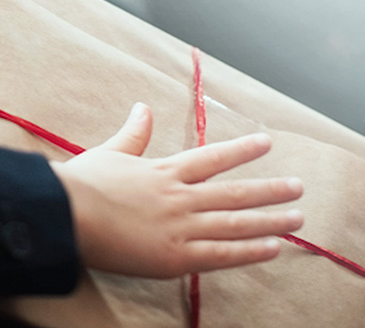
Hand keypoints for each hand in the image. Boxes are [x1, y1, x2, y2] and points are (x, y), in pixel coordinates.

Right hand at [51, 102, 304, 278]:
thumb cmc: (81, 185)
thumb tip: (142, 107)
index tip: (266, 143)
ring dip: (270, 220)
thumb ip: (133, 134)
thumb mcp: (109, 152)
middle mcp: (179, 197)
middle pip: (234, 192)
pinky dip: (248, 251)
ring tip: (297, 218)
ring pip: (235, 223)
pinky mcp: (175, 257)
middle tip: (298, 188)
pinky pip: (221, 255)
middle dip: (269, 189)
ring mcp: (180, 228)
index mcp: (163, 172)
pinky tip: (272, 248)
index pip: (212, 157)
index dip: (241, 150)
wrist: (67, 215)